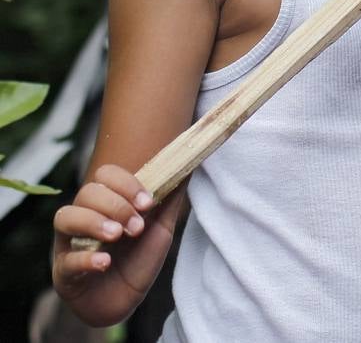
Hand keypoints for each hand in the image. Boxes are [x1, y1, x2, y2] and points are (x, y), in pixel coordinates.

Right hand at [52, 164, 184, 326]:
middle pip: (87, 192)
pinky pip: (66, 260)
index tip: (147, 203)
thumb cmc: (138, 260)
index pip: (106, 175)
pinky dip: (85, 258)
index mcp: (106, 202)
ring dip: (94, 222)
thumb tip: (188, 165)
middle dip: (116, 205)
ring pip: (66, 217)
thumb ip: (170, 198)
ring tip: (117, 235)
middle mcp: (84, 216)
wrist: (124, 302)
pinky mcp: (64, 273)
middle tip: (137, 226)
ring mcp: (70, 244)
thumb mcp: (160, 228)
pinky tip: (105, 262)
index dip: (126, 183)